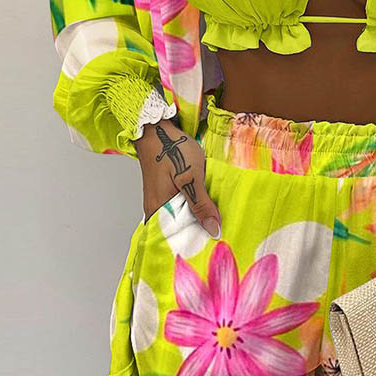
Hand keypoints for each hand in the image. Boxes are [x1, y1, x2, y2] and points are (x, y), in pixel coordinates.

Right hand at [134, 119, 221, 238]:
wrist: (158, 128)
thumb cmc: (171, 149)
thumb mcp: (191, 177)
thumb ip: (201, 205)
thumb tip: (213, 230)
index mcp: (158, 210)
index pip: (176, 239)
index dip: (194, 244)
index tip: (213, 248)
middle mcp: (156, 209)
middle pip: (179, 230)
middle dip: (198, 233)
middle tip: (220, 237)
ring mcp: (161, 200)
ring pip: (181, 217)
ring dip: (197, 219)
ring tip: (217, 225)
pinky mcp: (167, 191)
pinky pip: (181, 206)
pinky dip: (193, 208)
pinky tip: (207, 207)